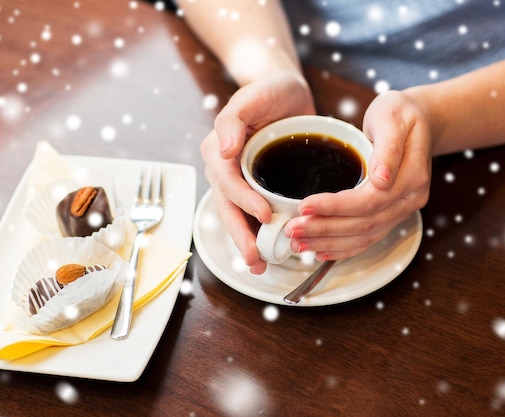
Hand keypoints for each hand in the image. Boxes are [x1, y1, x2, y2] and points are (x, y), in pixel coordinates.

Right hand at [201, 71, 314, 273]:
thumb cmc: (269, 91)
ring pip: (237, 216)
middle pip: (227, 208)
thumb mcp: (251, 97)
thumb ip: (232, 121)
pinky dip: (259, 232)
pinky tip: (271, 249)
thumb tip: (222, 150)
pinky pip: (252, 212)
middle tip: (255, 259)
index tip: (264, 215)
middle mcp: (225, 169)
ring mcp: (240, 180)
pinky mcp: (257, 186)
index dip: (243, 201)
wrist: (286, 91)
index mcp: (218, 150)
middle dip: (239, 235)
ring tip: (259, 265)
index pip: (227, 182)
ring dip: (246, 241)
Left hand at [284, 90, 433, 260]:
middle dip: (324, 229)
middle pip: (363, 224)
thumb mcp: (393, 117)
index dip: (335, 207)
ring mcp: (401, 210)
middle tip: (292, 229)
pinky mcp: (390, 215)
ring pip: (363, 237)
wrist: (419, 121)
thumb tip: (381, 179)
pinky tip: (320, 251)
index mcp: (412, 176)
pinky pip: (367, 238)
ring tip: (298, 243)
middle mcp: (409, 199)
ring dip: (328, 243)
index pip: (369, 201)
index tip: (305, 205)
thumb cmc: (401, 114)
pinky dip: (342, 248)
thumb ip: (388, 148)